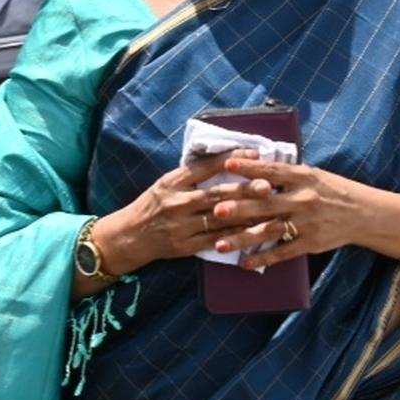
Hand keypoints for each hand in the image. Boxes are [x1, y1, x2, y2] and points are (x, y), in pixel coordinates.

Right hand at [96, 148, 271, 273]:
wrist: (130, 236)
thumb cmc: (154, 204)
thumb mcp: (167, 183)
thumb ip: (193, 174)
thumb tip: (228, 159)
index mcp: (173, 182)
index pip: (206, 166)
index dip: (231, 159)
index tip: (254, 153)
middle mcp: (178, 202)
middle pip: (216, 194)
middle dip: (245, 189)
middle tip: (268, 185)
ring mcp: (182, 226)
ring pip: (220, 219)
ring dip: (247, 214)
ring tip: (269, 210)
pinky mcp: (186, 246)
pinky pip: (216, 240)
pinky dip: (236, 235)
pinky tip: (254, 231)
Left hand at [205, 157, 369, 268]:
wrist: (363, 214)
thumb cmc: (334, 191)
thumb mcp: (313, 175)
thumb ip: (286, 174)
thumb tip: (255, 166)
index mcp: (303, 177)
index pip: (272, 171)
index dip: (250, 168)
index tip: (227, 166)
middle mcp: (302, 199)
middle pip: (265, 203)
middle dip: (239, 207)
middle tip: (215, 210)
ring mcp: (305, 223)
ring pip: (268, 231)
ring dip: (242, 238)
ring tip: (219, 245)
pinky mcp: (309, 243)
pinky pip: (282, 252)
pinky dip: (263, 258)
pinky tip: (245, 263)